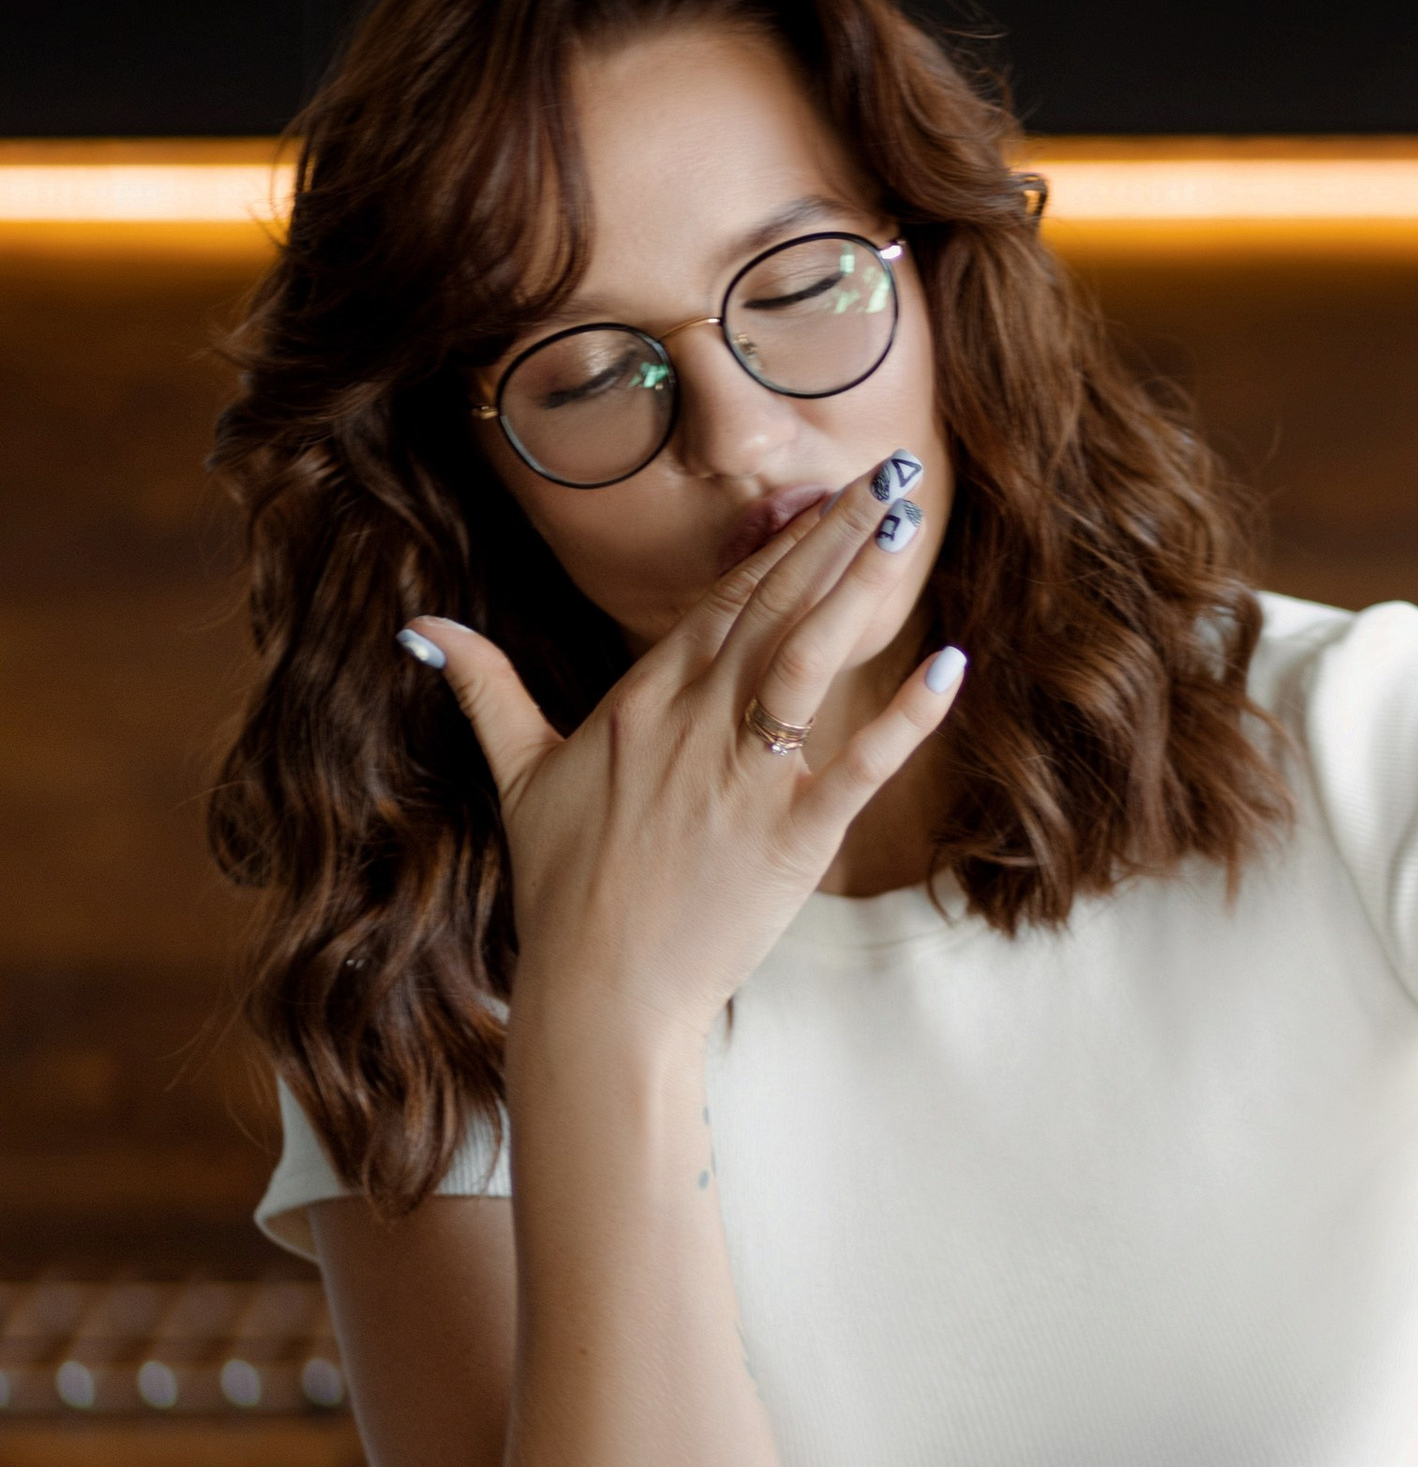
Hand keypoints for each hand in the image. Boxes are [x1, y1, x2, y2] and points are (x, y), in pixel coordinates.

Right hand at [400, 471, 965, 1044]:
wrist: (598, 994)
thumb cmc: (560, 889)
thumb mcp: (517, 774)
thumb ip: (484, 688)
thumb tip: (420, 627)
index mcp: (641, 703)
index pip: (725, 602)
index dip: (781, 544)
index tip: (828, 493)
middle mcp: (694, 726)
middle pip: (774, 610)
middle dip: (836, 536)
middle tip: (893, 472)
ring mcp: (744, 779)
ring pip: (809, 660)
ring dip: (861, 589)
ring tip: (907, 527)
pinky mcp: (790, 837)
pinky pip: (857, 763)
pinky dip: (906, 716)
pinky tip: (949, 666)